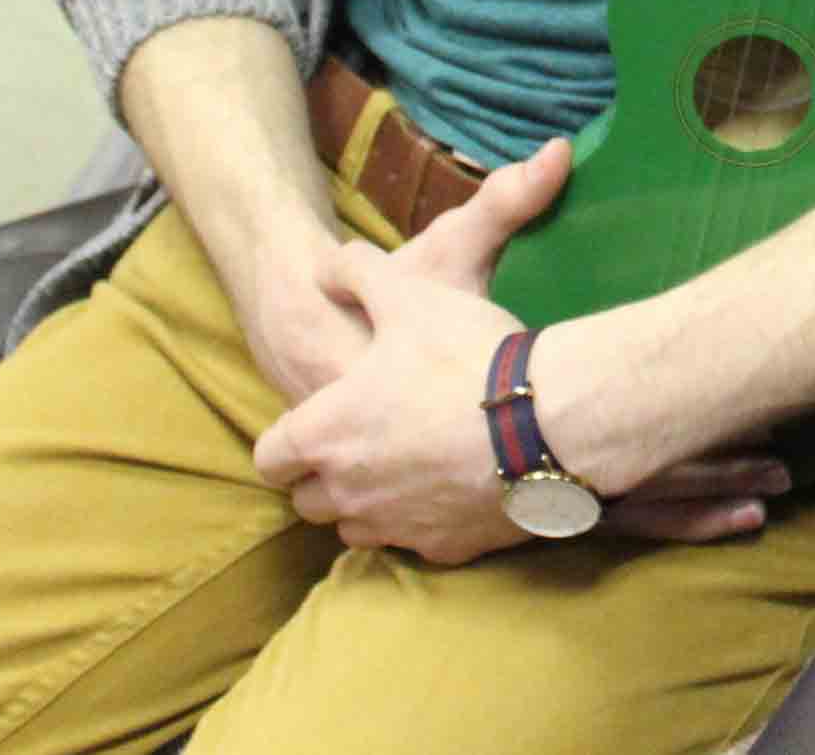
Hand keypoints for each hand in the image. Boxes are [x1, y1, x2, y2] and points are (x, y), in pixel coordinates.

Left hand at [247, 142, 565, 562]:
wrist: (544, 424)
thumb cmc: (465, 357)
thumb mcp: (408, 294)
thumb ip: (358, 273)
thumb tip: (329, 266)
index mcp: (326, 435)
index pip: (269, 458)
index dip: (284, 442)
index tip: (311, 425)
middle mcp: (349, 491)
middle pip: (307, 502)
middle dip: (323, 477)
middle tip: (360, 441)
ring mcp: (396, 526)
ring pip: (356, 529)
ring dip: (366, 504)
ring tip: (403, 465)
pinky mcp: (444, 548)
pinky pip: (416, 542)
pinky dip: (423, 520)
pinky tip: (452, 486)